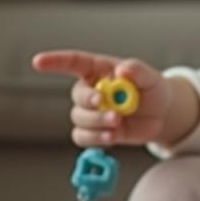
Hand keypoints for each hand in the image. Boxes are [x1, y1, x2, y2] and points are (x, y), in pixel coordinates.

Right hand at [32, 49, 171, 147]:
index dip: (54, 62)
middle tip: (103, 102)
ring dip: (96, 121)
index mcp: (99, 70)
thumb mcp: (150, 76)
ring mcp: (92, 112)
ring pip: (79, 118)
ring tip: (117, 122)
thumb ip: (137, 70)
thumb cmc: (152, 89)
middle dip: (88, 100)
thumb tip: (123, 70)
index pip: (73, 62)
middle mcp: (91, 90)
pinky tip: (111, 137)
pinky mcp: (97, 131)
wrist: (162, 114)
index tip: (38, 62)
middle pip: (77, 95)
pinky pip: (83, 137)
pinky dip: (95, 138)